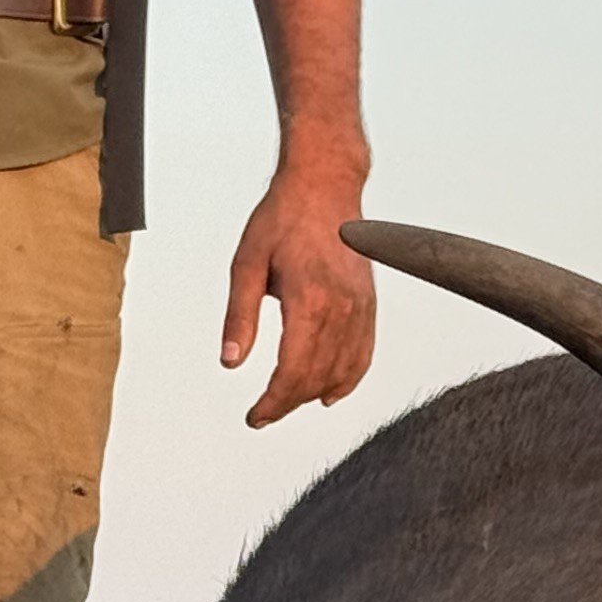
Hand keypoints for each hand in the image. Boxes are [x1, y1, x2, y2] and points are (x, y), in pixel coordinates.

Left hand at [222, 157, 374, 424]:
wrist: (325, 185)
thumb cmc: (285, 216)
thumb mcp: (247, 264)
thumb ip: (239, 317)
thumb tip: (231, 360)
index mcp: (310, 299)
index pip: (293, 371)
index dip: (273, 402)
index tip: (256, 416)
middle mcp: (342, 307)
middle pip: (317, 377)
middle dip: (288, 403)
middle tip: (263, 413)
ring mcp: (361, 307)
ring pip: (342, 371)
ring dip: (314, 393)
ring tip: (288, 401)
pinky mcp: (369, 304)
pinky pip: (364, 354)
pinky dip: (348, 379)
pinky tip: (330, 392)